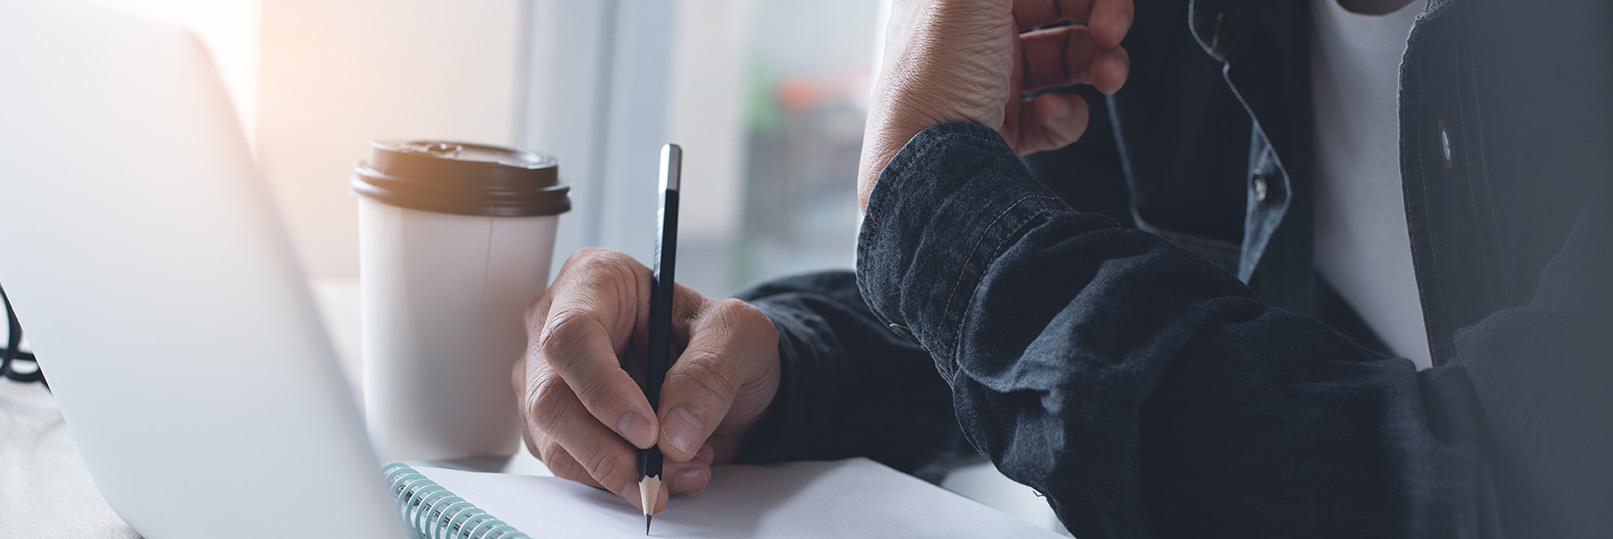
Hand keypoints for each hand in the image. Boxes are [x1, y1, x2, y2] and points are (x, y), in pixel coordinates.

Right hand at [511, 248, 780, 513]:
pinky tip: (666, 474)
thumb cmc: (722, 340)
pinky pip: (569, 465)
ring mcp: (547, 377)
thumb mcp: (741, 336)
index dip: (603, 389)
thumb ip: (711, 373)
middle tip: (658, 474)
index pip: (572, 334)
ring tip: (682, 471)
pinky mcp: (553, 424)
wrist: (726, 381)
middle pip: (551, 396)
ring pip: (554, 440)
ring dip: (618, 473)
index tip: (646, 432)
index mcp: (594, 280)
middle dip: (607, 449)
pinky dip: (617, 482)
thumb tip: (673, 434)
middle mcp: (555, 325)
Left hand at [857, 0, 1133, 208]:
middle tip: (1114, 28)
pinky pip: (1056, 114)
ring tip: (1110, 76)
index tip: (1101, 0)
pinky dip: (1067, 114)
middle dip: (1100, 15)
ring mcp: (991, 82)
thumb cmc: (935, 74)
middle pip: (1059, 9)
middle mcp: (974, 35)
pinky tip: (1050, 113)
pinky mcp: (1003, 129)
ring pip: (1066, 60)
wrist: (924, 167)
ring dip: (1099, 63)